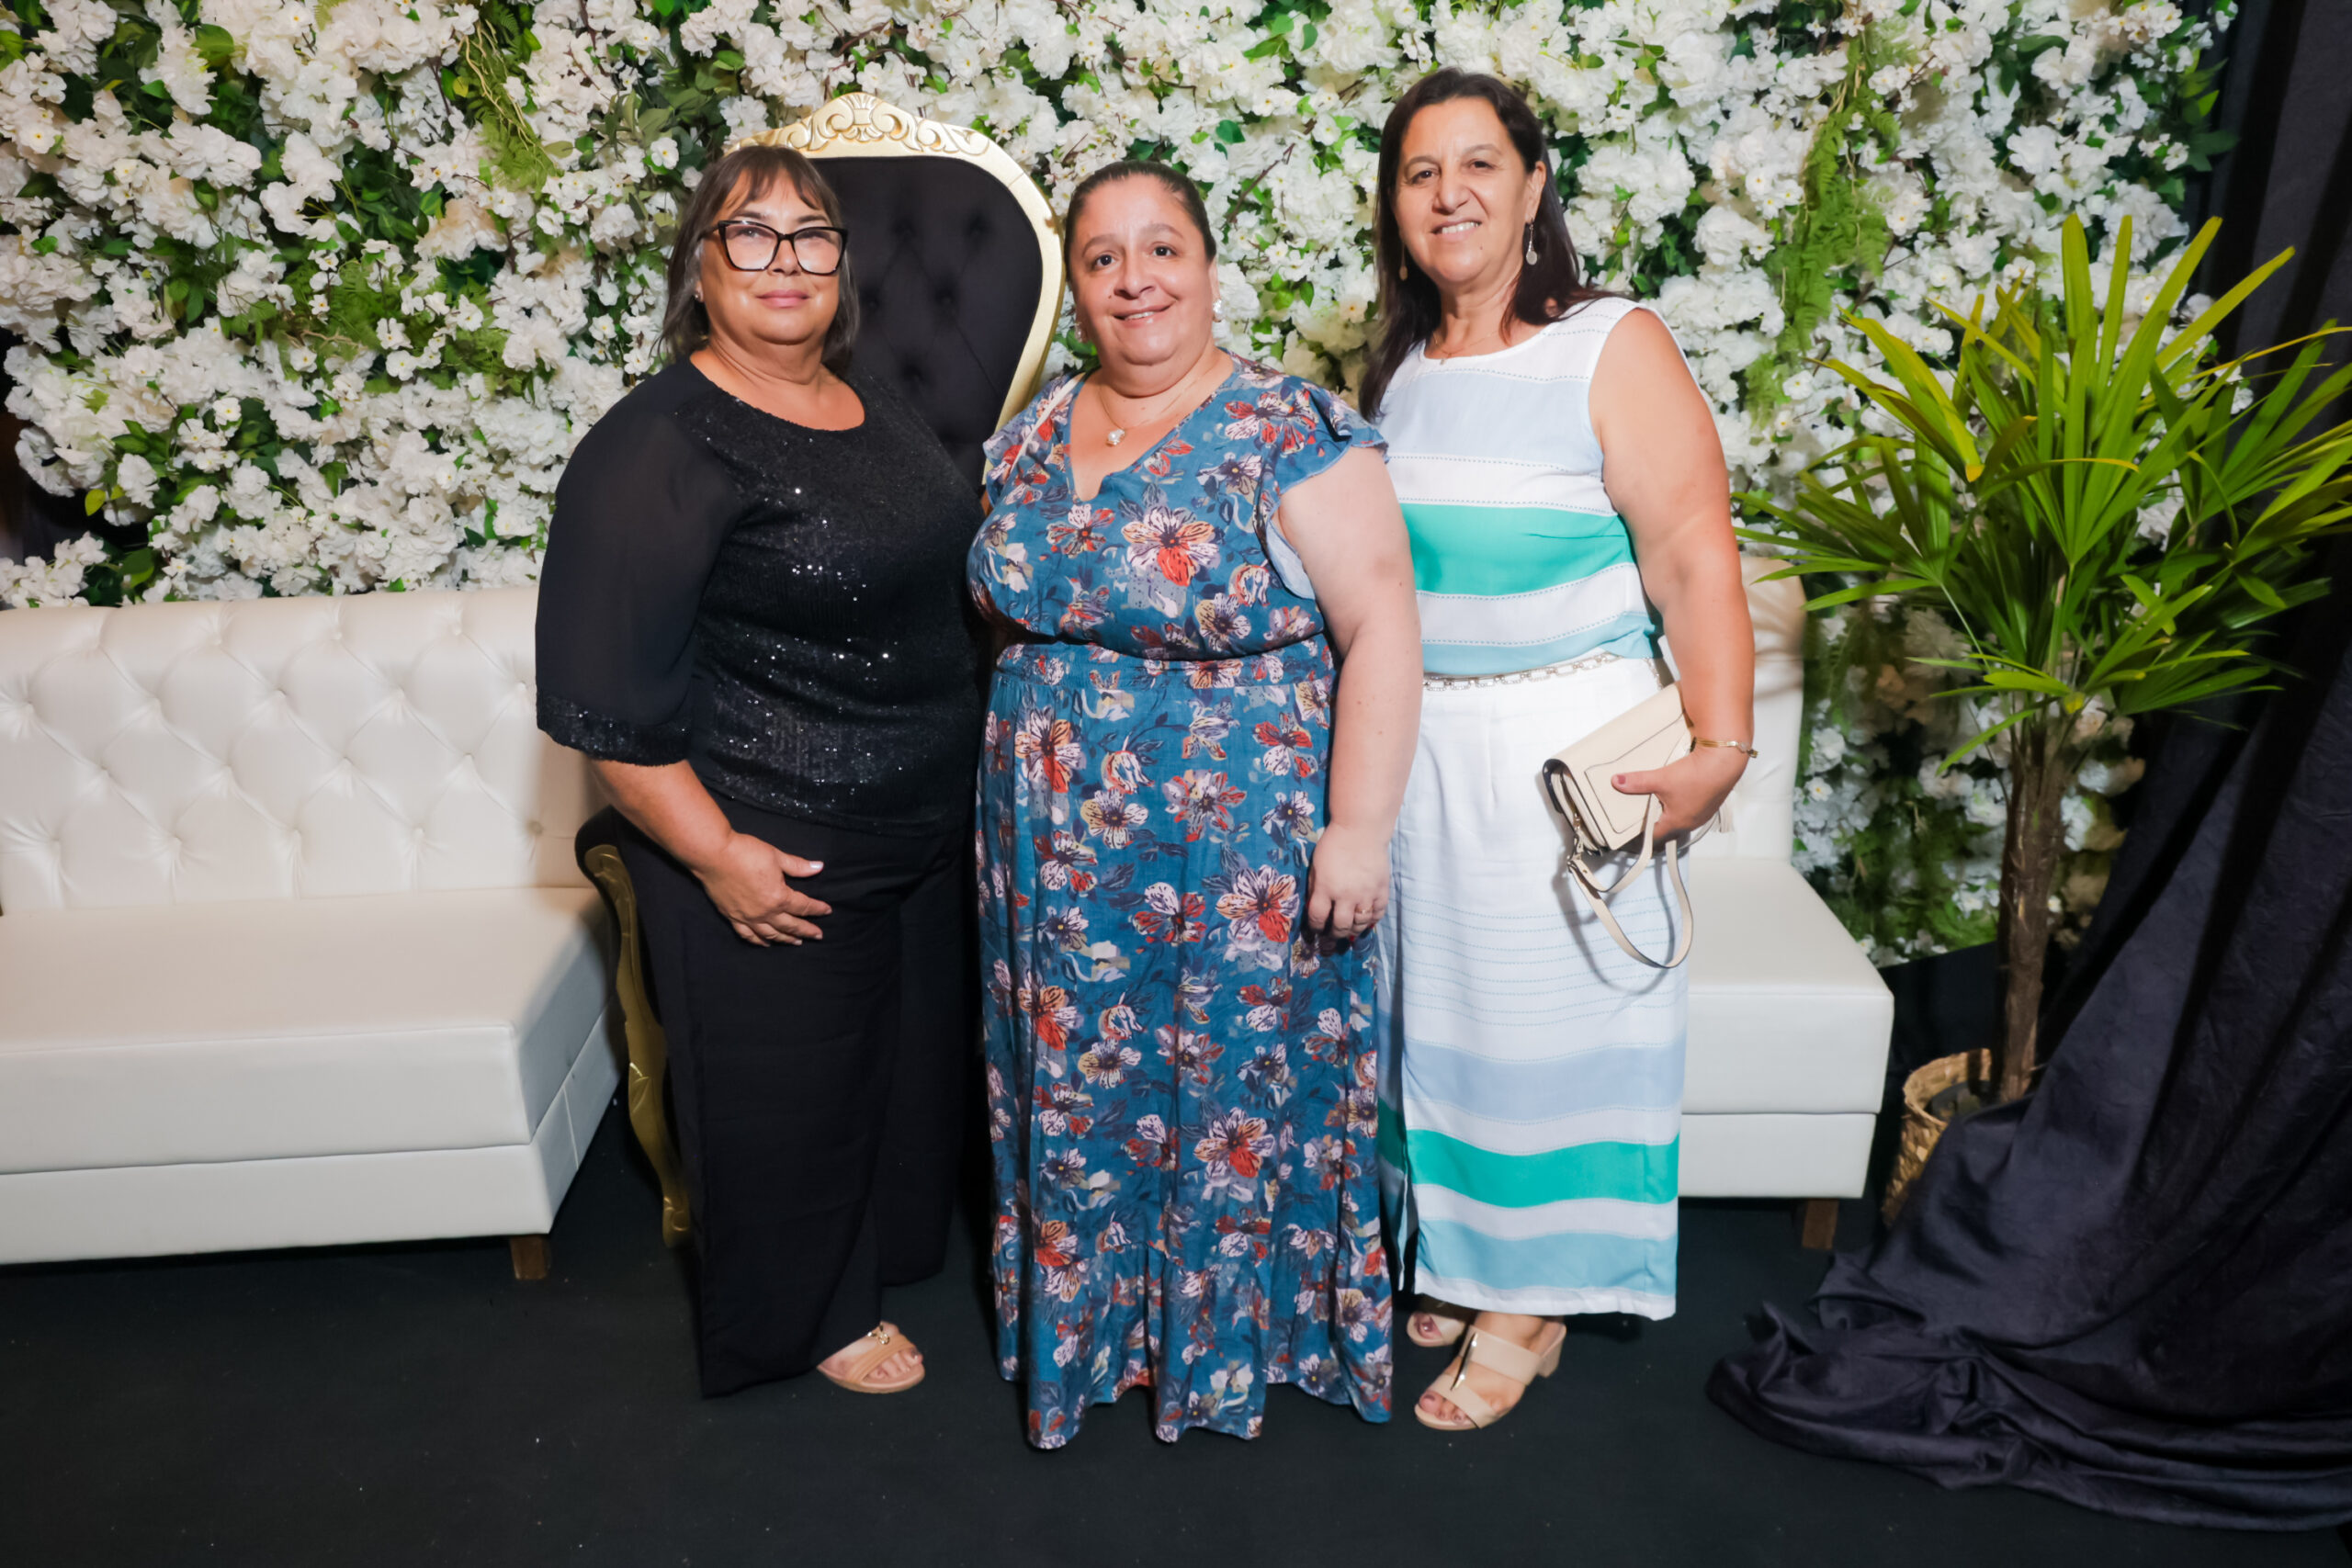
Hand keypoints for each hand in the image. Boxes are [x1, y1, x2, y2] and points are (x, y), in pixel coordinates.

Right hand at [691, 832, 831, 945]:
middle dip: (806, 931)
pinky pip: (748, 935)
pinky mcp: (732, 916)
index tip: (827, 911)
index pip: (803, 906)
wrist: (714, 855)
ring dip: (785, 939)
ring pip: (770, 935)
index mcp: (778, 897)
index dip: (817, 909)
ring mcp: (747, 917)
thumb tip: (819, 867)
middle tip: (818, 936)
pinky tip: (765, 943)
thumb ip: (798, 866)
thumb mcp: (776, 856)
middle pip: (790, 925)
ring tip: (796, 942)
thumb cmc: (746, 853)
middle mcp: (764, 912)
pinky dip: (758, 941)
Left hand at [1306, 821, 1389, 944]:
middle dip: (1334, 934)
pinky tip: (1365, 918)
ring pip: (1360, 924)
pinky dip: (1371, 920)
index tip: (1317, 928)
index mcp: (1325, 888)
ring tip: (1349, 929)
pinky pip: (1377, 914)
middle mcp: (1346, 895)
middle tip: (1332, 934)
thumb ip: (1315, 888)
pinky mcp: (1381, 890)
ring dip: (1352, 930)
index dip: (1315, 927)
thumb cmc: (1334, 844)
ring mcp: (1366, 894)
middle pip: (1340, 926)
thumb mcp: (1316, 866)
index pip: (1318, 918)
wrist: (1361, 829)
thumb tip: (1314, 908)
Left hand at [1613, 746, 1747, 837]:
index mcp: (1677, 823)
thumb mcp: (1661, 779)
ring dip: (1670, 811)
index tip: (1633, 832)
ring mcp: (1703, 812)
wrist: (1724, 762)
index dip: (1642, 835)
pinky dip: (1683, 802)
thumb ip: (1637, 782)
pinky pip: (1692, 807)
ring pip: (1681, 817)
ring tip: (1659, 801)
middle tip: (1643, 814)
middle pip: (1667, 828)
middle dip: (1654, 822)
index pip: (1654, 837)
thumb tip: (1618, 781)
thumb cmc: (1697, 776)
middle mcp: (1691, 822)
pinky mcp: (1710, 801)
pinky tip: (1679, 791)